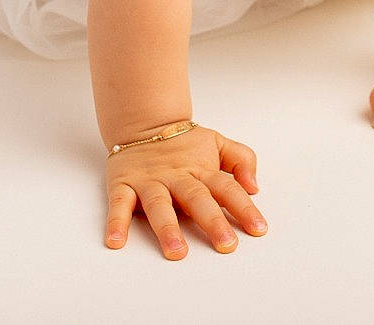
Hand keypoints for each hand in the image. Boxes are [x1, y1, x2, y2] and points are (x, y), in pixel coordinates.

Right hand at [102, 121, 266, 259]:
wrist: (143, 123)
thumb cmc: (183, 142)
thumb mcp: (217, 142)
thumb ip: (241, 159)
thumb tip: (254, 186)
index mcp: (201, 169)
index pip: (227, 188)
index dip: (244, 208)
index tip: (258, 229)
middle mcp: (176, 176)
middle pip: (196, 199)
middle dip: (212, 222)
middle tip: (226, 244)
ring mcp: (149, 181)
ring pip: (159, 204)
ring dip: (167, 228)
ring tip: (176, 251)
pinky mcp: (123, 184)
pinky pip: (119, 204)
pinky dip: (116, 221)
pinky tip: (116, 241)